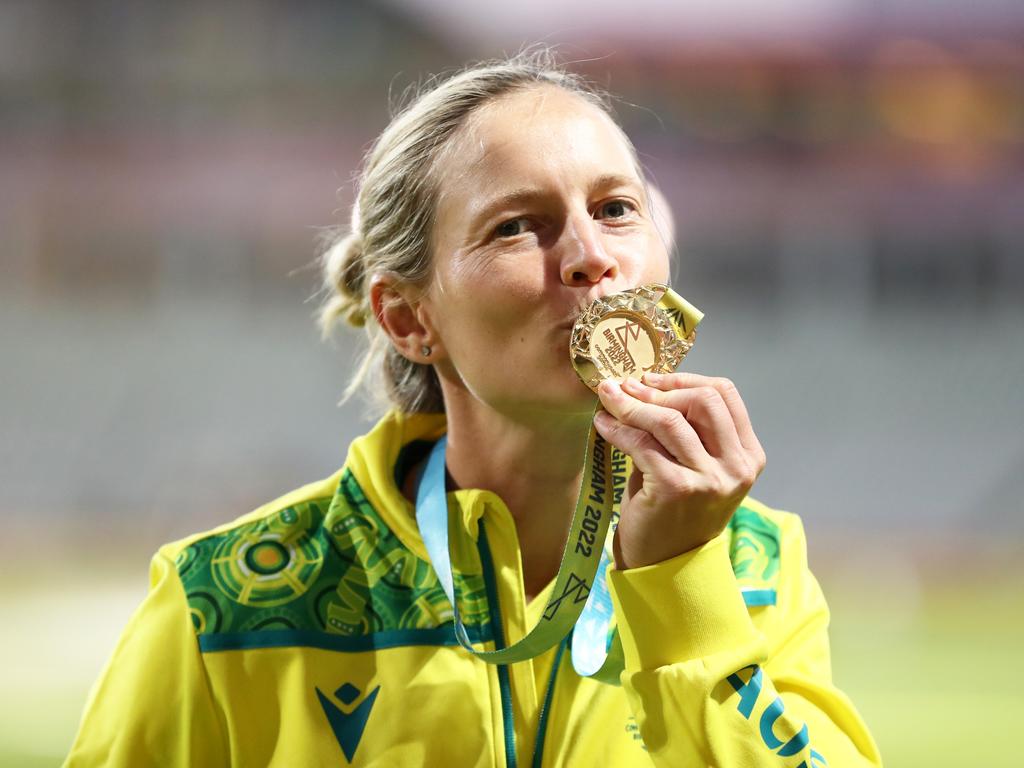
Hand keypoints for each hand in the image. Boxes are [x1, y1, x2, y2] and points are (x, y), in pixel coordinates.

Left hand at [593, 372, 765, 569]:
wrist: (664, 567)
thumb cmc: (673, 512)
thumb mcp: (693, 466)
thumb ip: (684, 429)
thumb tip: (643, 383)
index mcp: (748, 455)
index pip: (725, 394)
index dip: (685, 378)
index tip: (651, 380)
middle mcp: (736, 467)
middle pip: (703, 399)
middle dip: (659, 388)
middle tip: (625, 387)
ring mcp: (710, 479)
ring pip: (670, 419)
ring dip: (632, 405)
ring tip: (607, 399)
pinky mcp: (678, 489)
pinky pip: (643, 444)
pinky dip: (618, 430)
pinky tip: (603, 426)